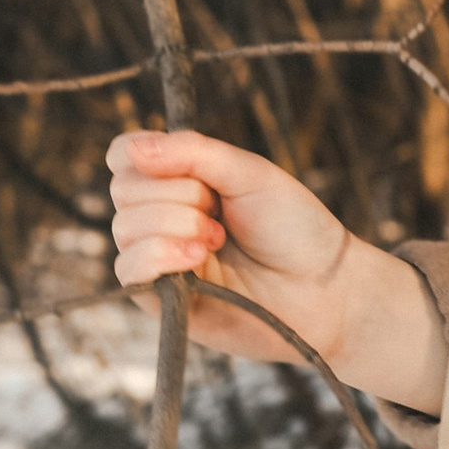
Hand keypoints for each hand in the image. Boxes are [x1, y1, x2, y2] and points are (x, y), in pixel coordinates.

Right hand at [105, 128, 444, 407]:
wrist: (325, 288)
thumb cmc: (294, 228)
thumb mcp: (249, 174)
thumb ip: (193, 153)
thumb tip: (134, 149)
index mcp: (179, 182)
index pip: (124, 155)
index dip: (140, 154)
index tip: (189, 168)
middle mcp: (160, 218)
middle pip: (125, 189)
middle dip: (179, 194)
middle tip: (221, 213)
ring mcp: (157, 259)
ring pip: (125, 227)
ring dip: (177, 225)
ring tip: (219, 240)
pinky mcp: (160, 300)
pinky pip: (128, 270)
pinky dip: (160, 256)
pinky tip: (198, 259)